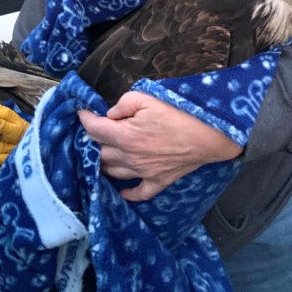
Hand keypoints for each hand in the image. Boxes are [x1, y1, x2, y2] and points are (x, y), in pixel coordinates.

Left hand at [77, 91, 242, 201]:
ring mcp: (143, 172)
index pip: (94, 129)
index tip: (82, 113)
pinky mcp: (158, 181)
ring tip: (102, 155)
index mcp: (125, 136)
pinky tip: (122, 189)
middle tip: (95, 132)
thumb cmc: (180, 114)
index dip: (85, 119)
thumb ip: (124, 103)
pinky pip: (138, 193)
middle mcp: (129, 157)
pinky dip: (128, 192)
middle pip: (99, 153)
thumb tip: (111, 114)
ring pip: (112, 172)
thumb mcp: (148, 98)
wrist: (209, 136)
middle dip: (93, 141)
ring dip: (103, 164)